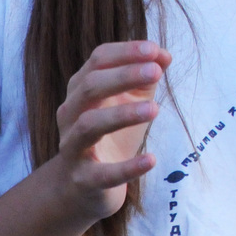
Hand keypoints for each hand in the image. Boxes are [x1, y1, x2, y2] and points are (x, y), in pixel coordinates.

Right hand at [49, 40, 171, 224]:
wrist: (83, 186)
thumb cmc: (112, 133)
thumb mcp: (131, 101)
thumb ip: (145, 77)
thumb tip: (164, 55)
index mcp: (81, 90)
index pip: (97, 61)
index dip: (124, 52)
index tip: (153, 50)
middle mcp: (71, 114)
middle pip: (89, 87)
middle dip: (123, 76)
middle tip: (156, 72)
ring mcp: (73, 147)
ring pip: (88, 125)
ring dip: (122, 114)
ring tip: (154, 109)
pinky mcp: (83, 179)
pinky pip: (102, 174)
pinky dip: (127, 167)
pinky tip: (151, 160)